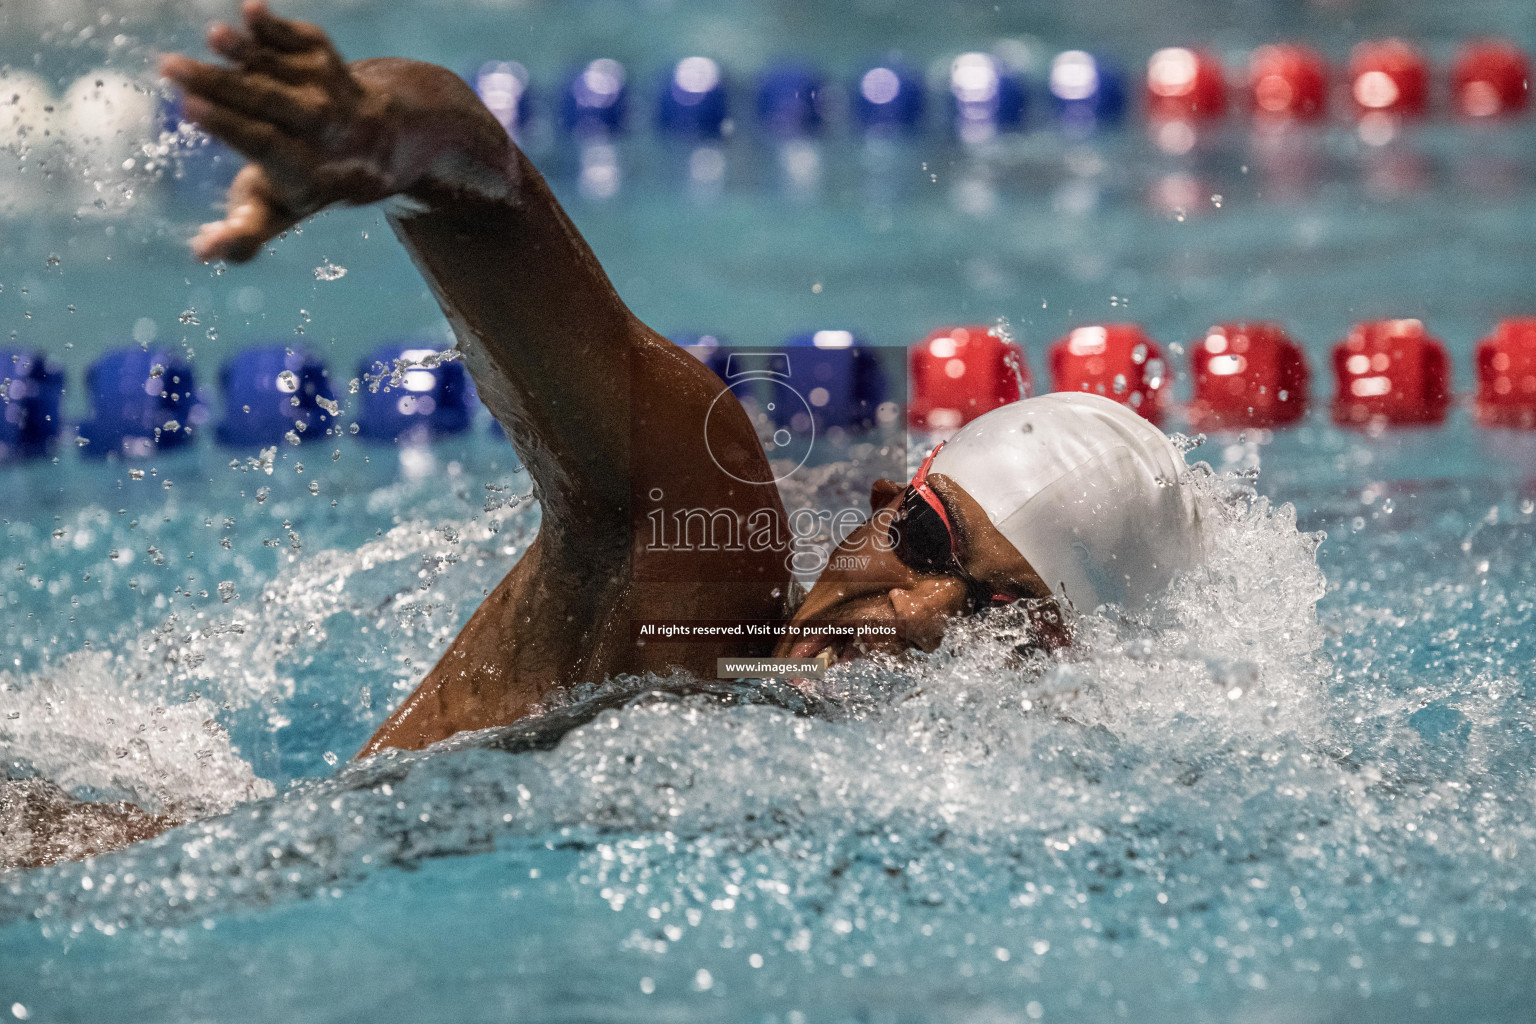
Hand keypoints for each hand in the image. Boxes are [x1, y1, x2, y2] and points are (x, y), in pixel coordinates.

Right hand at [160, 1, 396, 261]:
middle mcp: (324, 130)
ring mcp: (328, 89)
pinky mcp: (324, 56)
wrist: (375, 142)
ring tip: (215, 37)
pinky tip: (251, 10)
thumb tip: (202, 254)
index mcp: (308, 171)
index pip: (268, 146)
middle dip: (223, 87)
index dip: (230, 127)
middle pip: (274, 105)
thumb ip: (245, 234)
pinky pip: (304, 40)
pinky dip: (279, 27)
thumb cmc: (305, 180)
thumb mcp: (280, 213)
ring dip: (251, 52)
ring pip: (288, 70)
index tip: (191, 108)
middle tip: (170, 68)